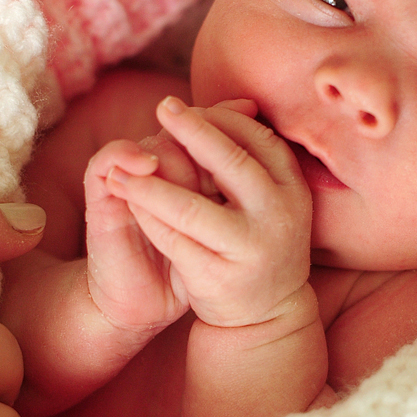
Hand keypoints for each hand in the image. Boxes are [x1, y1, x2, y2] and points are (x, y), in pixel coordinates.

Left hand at [101, 97, 312, 328]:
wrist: (265, 315)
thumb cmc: (256, 240)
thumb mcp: (268, 199)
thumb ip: (251, 157)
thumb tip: (233, 101)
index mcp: (293, 190)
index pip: (259, 139)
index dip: (221, 118)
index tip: (186, 107)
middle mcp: (278, 217)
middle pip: (230, 162)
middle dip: (191, 131)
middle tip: (162, 109)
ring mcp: (250, 249)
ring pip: (191, 208)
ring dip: (150, 185)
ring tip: (124, 169)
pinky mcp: (218, 278)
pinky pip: (173, 241)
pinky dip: (147, 219)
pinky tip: (129, 202)